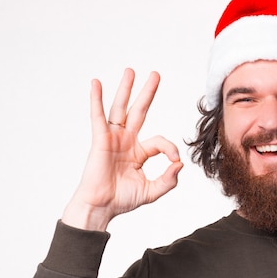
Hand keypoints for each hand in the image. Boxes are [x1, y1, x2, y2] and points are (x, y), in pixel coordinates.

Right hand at [61, 68, 183, 230]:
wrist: (101, 207)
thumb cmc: (122, 200)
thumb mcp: (152, 191)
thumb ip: (169, 180)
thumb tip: (180, 164)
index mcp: (138, 152)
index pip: (159, 141)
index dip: (170, 149)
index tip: (175, 161)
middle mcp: (126, 141)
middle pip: (139, 111)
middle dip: (147, 93)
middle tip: (155, 74)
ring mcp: (113, 138)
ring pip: (121, 108)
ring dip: (125, 89)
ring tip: (130, 71)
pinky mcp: (100, 140)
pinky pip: (98, 116)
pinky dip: (96, 99)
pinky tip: (96, 84)